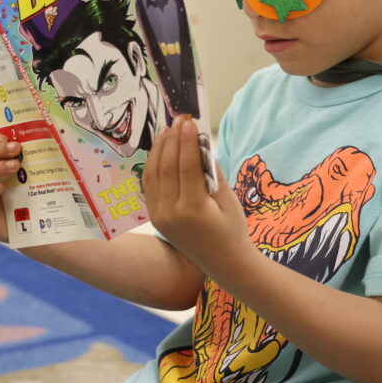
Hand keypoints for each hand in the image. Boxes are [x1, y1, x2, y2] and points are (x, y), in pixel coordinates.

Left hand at [143, 116, 249, 270]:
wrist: (223, 262)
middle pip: (166, 167)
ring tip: (167, 130)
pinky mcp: (155, 217)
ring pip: (153, 174)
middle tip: (178, 120)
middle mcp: (171, 213)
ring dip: (159, 149)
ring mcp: (159, 216)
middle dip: (172, 140)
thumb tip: (200, 143)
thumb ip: (213, 172)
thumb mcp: (228, 200)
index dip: (186, 141)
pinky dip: (152, 164)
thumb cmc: (232, 230)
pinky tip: (159, 150)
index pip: (186, 166)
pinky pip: (149, 185)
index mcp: (193, 210)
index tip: (189, 121)